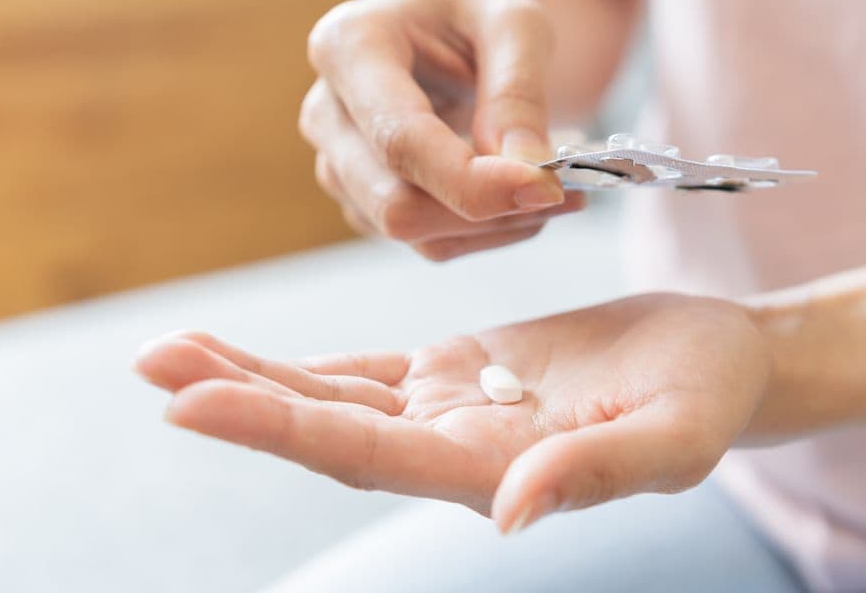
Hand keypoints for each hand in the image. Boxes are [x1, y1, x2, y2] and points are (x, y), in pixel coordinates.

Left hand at [135, 294, 772, 532]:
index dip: (281, 430)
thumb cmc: (708, 395)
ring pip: (335, 398)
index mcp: (494, 469)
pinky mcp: (460, 369)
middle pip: (329, 428)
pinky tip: (248, 353)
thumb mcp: (672, 434)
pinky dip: (307, 364)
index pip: (368, 454)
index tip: (192, 404)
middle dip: (239, 397)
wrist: (715, 358)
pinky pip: (368, 370)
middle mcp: (456, 447)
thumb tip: (511, 515)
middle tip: (151, 364)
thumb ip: (595, 471)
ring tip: (169, 351)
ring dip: (254, 375)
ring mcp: (453, 407)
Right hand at [299, 0, 584, 260]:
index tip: (546, 187)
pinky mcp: (366, 201)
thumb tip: (525, 167)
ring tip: (554, 186)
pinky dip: (489, 232)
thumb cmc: (476, 12)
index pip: (401, 141)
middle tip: (561, 188)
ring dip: (497, 225)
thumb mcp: (515, 21)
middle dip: (487, 211)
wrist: (455, 27)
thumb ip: (519, 91)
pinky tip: (523, 198)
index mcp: (349, 46)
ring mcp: (340, 164)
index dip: (472, 180)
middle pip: (396, 204)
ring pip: (416, 234)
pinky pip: (431, 243)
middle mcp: (327, 112)